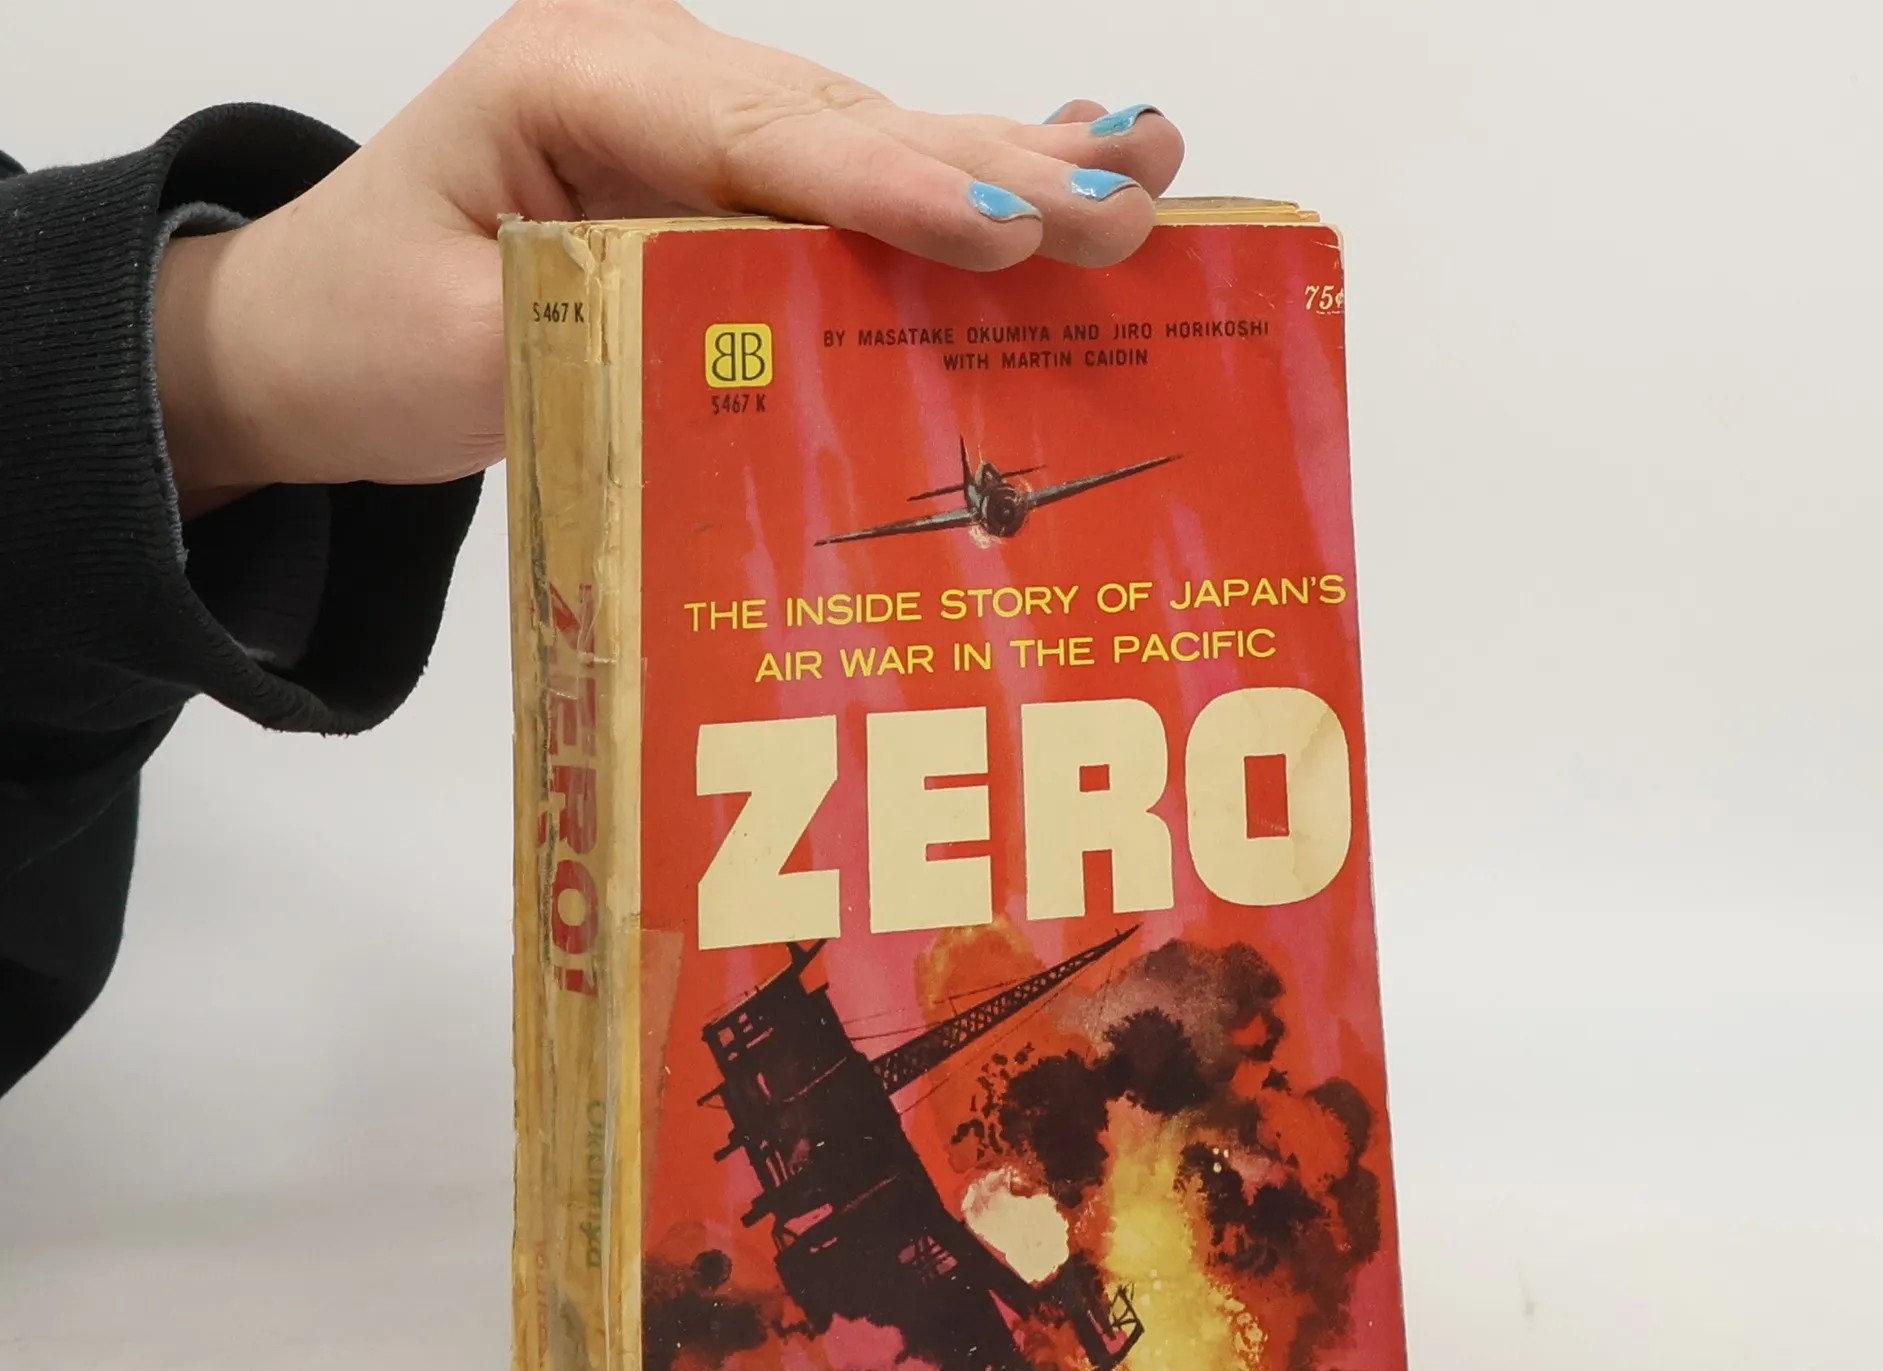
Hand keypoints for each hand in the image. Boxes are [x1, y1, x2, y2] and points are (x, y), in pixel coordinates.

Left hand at [153, 0, 1183, 504]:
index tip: (1001, 229)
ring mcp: (700, 124)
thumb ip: (599, 338)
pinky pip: (860, 187)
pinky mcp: (727, 184)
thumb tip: (761, 355)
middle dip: (996, 169)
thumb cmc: (363, 330)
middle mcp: (655, 80)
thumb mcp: (454, 352)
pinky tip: (1075, 171)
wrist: (312, 333)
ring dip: (1014, 173)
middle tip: (1129, 205)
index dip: (886, 185)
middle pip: (845, 122)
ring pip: (875, 146)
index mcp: (572, 85)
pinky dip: (970, 193)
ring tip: (1146, 178)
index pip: (752, 136)